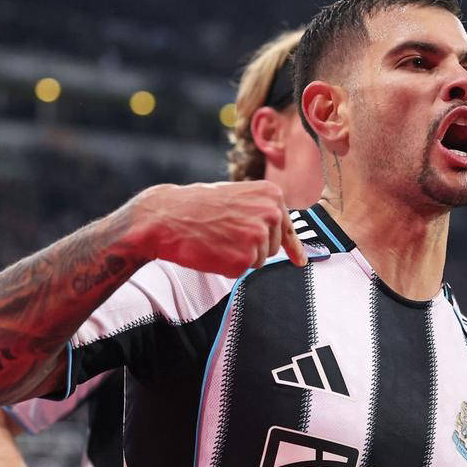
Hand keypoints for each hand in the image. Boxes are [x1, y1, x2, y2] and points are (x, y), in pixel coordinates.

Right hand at [133, 181, 306, 276]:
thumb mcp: (237, 196)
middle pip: (272, 247)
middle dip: (252, 247)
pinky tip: (212, 250)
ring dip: (239, 256)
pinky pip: (242, 271)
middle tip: (224, 233)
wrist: (166, 216)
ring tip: (216, 238)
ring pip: (258, 261)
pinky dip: (227, 266)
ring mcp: (259, 237)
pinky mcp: (245, 259)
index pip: (287, 227)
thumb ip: (261, 212)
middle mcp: (271, 214)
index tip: (300, 261)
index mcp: (272, 195)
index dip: (293, 248)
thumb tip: (283, 238)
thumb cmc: (196, 205)